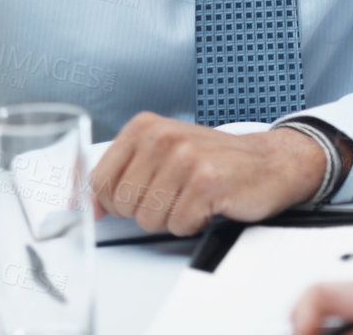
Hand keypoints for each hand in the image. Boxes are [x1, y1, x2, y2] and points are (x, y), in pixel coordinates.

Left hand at [90, 113, 324, 234]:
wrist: (270, 161)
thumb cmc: (212, 161)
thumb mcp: (161, 153)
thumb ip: (122, 172)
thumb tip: (82, 203)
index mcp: (142, 127)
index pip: (100, 179)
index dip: (109, 203)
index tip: (121, 207)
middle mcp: (160, 138)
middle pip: (123, 203)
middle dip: (145, 211)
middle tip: (171, 197)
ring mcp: (184, 158)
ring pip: (149, 217)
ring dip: (171, 218)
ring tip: (191, 199)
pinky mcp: (207, 182)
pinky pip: (179, 224)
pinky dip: (193, 224)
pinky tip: (208, 205)